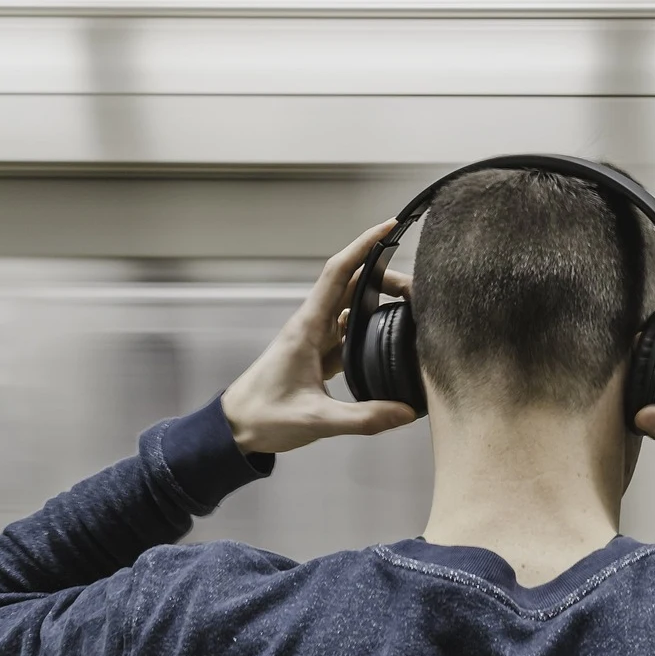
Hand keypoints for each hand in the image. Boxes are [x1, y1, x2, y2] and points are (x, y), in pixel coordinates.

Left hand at [221, 220, 418, 454]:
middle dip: (386, 277)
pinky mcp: (318, 355)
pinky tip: (391, 335)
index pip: (338, 273)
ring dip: (380, 300)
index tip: (389, 228)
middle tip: (418, 290)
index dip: (364, 246)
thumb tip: (406, 412)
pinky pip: (350, 331)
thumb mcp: (317, 420)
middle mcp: (312, 326)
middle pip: (353, 285)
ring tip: (413, 306)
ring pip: (353, 307)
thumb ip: (364, 418)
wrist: (236, 428)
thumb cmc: (264, 416)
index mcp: (307, 328)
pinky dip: (372, 326)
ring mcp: (315, 339)